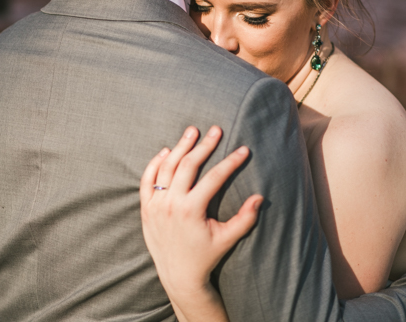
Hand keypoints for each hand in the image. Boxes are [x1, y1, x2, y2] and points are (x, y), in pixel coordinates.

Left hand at [140, 126, 262, 300]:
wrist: (178, 275)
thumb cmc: (205, 256)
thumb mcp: (227, 239)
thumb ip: (245, 219)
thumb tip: (259, 197)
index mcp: (191, 211)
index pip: (214, 178)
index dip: (230, 162)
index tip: (243, 150)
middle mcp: (171, 205)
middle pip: (188, 165)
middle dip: (204, 145)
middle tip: (216, 129)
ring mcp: (156, 205)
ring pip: (166, 167)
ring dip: (180, 147)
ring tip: (193, 131)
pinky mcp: (146, 208)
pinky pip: (147, 179)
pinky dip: (156, 163)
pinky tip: (167, 150)